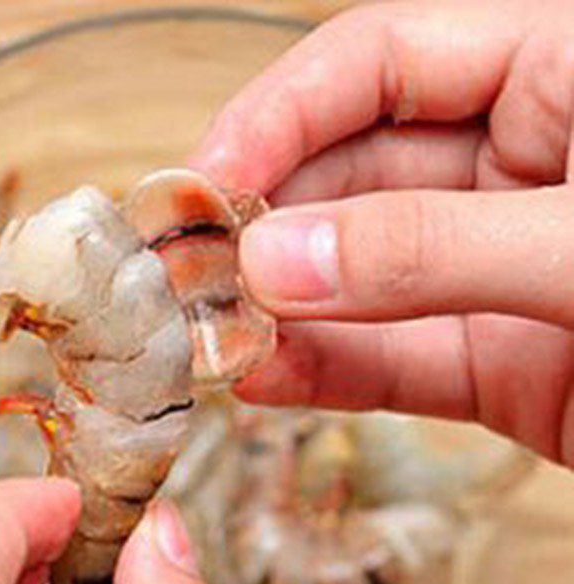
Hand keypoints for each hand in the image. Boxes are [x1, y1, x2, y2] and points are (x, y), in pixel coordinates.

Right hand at [192, 0, 573, 465]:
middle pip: (346, 175)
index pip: (375, 61)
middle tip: (187, 269)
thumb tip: (278, 263)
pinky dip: (322, 374)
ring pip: (354, 280)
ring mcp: (490, 272)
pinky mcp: (492, 364)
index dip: (278, 113)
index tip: (208, 179)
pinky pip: (386, 362)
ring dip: (278, 310)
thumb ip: (433, 246)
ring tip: (207, 334)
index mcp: (556, 71)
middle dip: (262, 223)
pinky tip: (261, 381)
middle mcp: (510, 167)